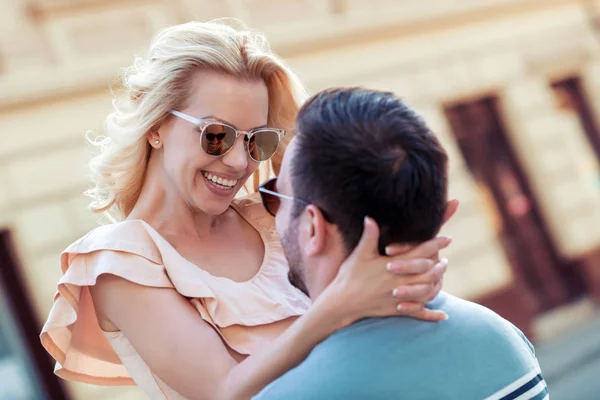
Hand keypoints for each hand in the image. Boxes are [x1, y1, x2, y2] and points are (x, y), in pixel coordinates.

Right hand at [319, 199, 457, 326]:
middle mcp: (401, 282)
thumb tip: (370, 217)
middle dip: (440, 265)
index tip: (447, 238)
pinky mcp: (397, 310)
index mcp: (394, 266)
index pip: (421, 252)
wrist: (342, 303)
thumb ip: (369, 236)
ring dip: (438, 284)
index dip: (435, 244)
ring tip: (441, 277)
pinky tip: (443, 316)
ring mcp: (401, 298)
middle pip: (430, 273)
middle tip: (445, 260)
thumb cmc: (349, 276)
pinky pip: (419, 314)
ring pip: (428, 292)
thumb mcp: (360, 254)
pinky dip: (432, 315)